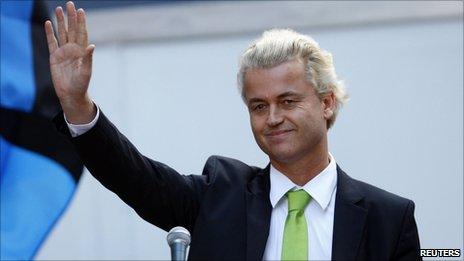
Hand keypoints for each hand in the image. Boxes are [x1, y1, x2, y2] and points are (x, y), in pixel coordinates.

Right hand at [45, 1, 95, 123]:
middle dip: (71, 17)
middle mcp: (73, 49)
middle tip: (69, 4)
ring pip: (62, 33)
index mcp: (82, 51)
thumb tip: (92, 46)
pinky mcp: (54, 57)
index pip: (82, 33)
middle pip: (72, 29)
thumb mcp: (86, 71)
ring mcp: (63, 52)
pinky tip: (48, 23)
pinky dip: (50, 33)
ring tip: (58, 9)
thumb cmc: (81, 84)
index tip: (80, 11)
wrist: (71, 94)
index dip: (81, 22)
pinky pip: (51, 42)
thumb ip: (88, 58)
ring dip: (60, 21)